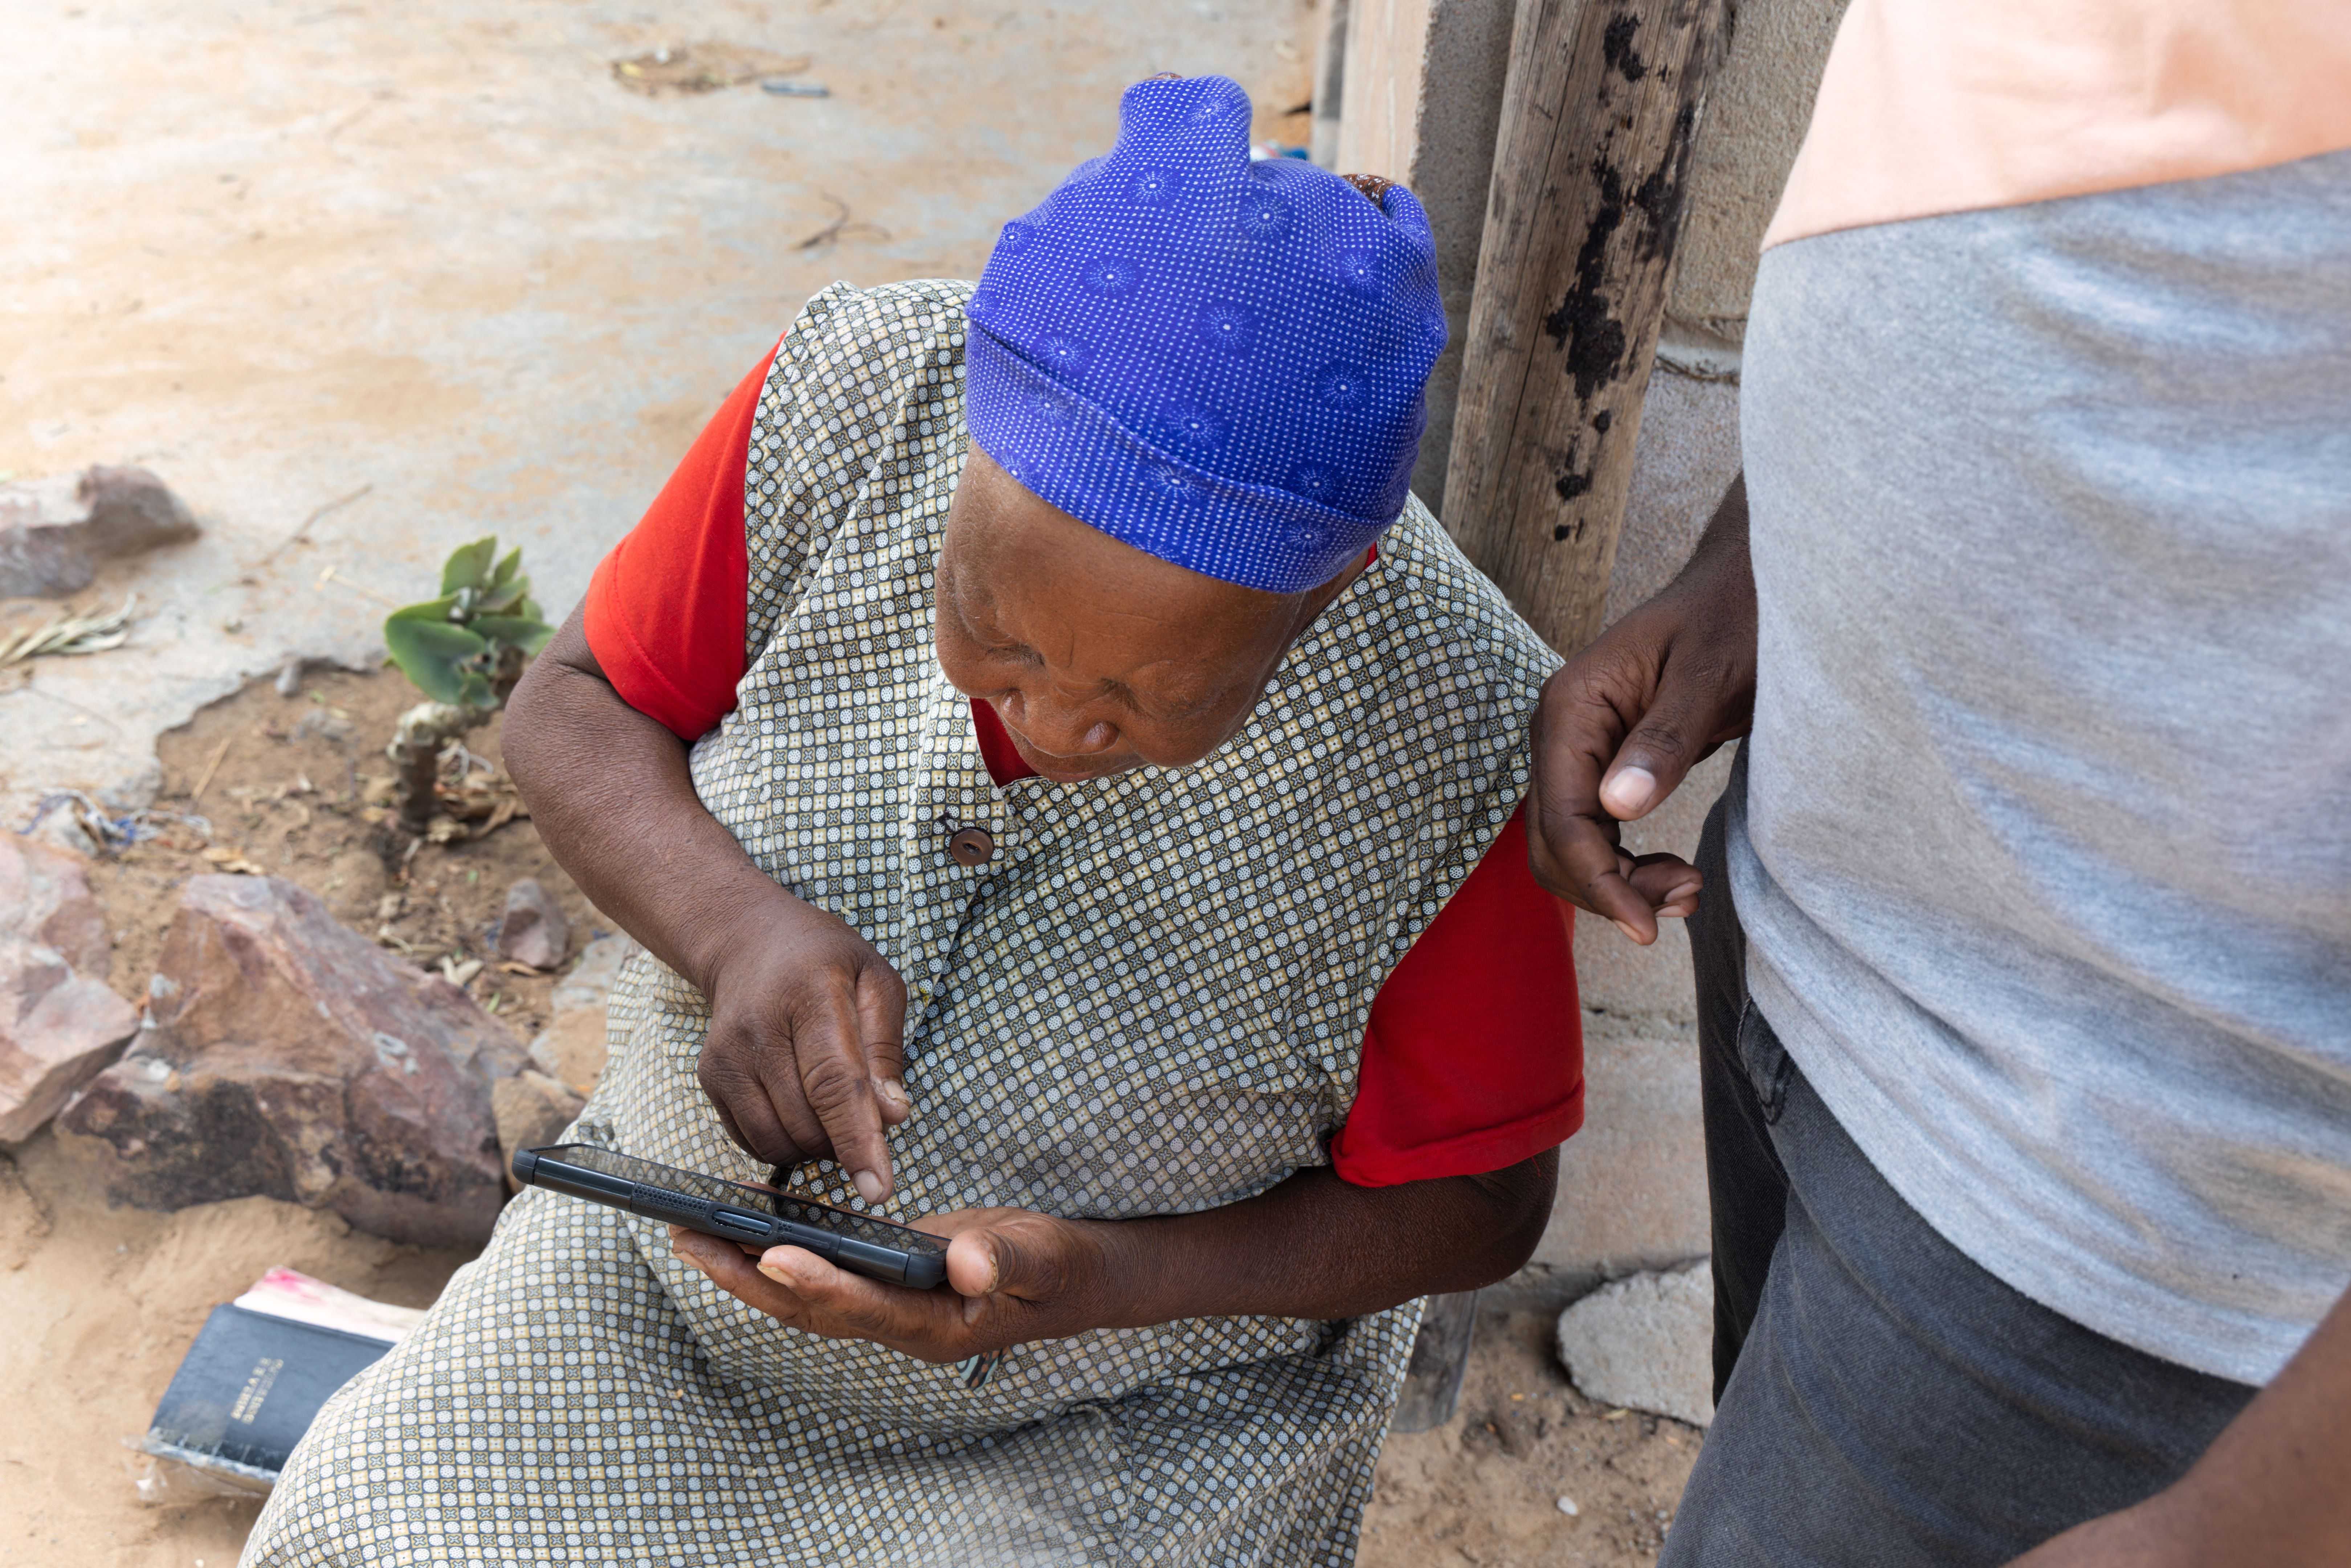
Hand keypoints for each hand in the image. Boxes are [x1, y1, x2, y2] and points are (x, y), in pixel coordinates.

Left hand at [667, 1206, 1130, 1361]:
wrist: (1078, 1277)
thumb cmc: (1062, 1268)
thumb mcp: (1045, 1258)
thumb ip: (1005, 1260)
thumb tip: (966, 1262)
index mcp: (934, 1326)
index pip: (860, 1308)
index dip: (815, 1282)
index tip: (770, 1252)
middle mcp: (899, 1324)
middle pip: (809, 1308)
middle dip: (745, 1276)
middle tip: (688, 1238)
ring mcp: (890, 1308)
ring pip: (805, 1295)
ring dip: (747, 1265)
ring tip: (694, 1230)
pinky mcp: (887, 1283)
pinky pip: (822, 1273)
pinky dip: (781, 1248)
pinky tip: (752, 1220)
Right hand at [694, 899, 911, 1202]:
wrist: (749, 942)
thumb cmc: (825, 962)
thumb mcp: (877, 982)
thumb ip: (886, 1050)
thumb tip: (893, 1115)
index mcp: (810, 995)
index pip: (834, 1083)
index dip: (857, 1139)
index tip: (878, 1188)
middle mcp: (758, 1029)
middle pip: (807, 1122)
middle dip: (845, 1139)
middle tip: (865, 1112)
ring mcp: (726, 1057)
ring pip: (777, 1142)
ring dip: (816, 1145)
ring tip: (833, 1107)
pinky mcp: (710, 1079)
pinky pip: (752, 1142)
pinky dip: (786, 1143)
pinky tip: (800, 1108)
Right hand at [1529, 475, 1756, 943]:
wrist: (1743, 590)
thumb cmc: (1734, 619)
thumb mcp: (1711, 675)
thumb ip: (1666, 738)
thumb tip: (1617, 805)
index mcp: (1572, 706)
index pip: (1563, 818)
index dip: (1600, 881)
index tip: (1649, 929)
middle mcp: (1558, 730)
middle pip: (1554, 843)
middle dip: (1610, 887)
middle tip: (1687, 897)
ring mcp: (1574, 749)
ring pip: (1567, 847)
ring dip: (1617, 884)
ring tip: (1688, 890)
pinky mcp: (1598, 764)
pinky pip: (1592, 833)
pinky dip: (1624, 868)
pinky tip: (1672, 876)